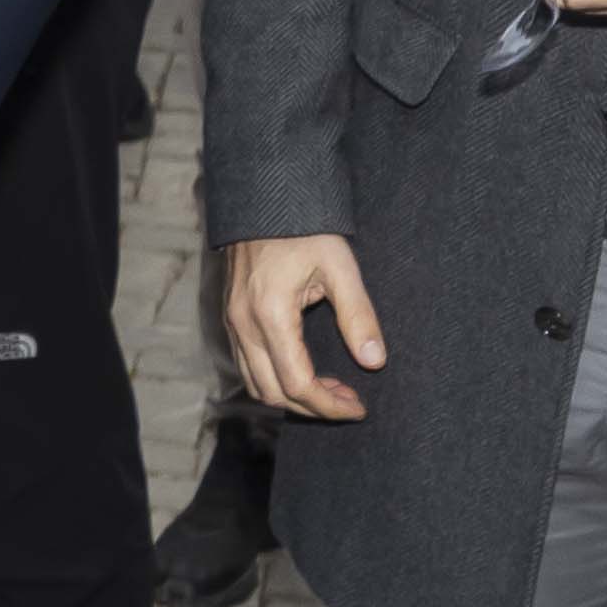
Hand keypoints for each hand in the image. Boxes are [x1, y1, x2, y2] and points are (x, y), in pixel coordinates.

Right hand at [224, 236, 386, 421]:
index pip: (298, 383)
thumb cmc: (305, 228)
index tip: (358, 407)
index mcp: (271, 314)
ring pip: (257, 384)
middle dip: (314, 407)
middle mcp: (244, 325)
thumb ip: (358, 315)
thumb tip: (374, 361)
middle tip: (349, 400)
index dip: (330, 405)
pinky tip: (305, 372)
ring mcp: (233, 323)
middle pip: (274, 392)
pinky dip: (275, 381)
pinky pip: (248, 367)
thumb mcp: (340, 266)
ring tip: (330, 389)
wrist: (263, 198)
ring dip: (293, 397)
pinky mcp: (231, 318)